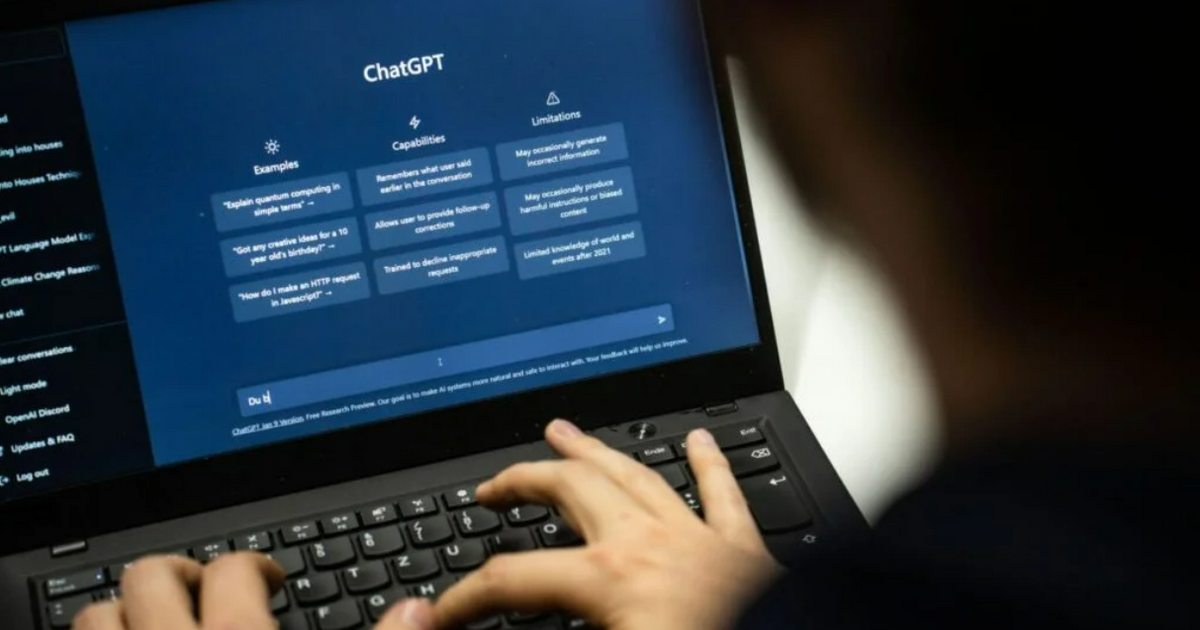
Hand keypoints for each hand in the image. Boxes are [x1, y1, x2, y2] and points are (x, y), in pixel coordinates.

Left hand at [72, 553, 282, 629]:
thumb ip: (268, 628)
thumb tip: (272, 614)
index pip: (232, 571)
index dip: (254, 566)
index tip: (264, 577)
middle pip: (151, 574)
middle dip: (177, 572)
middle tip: (201, 592)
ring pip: (95, 616)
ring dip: (123, 612)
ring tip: (150, 624)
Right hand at [380, 420, 781, 629]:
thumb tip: (512, 622)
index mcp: (610, 581)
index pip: (512, 580)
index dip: (463, 598)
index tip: (438, 614)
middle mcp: (649, 546)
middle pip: (572, 493)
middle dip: (526, 481)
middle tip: (495, 485)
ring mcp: (697, 540)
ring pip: (636, 476)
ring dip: (595, 453)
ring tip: (564, 433)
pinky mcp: (744, 551)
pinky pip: (722, 496)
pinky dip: (708, 465)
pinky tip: (700, 439)